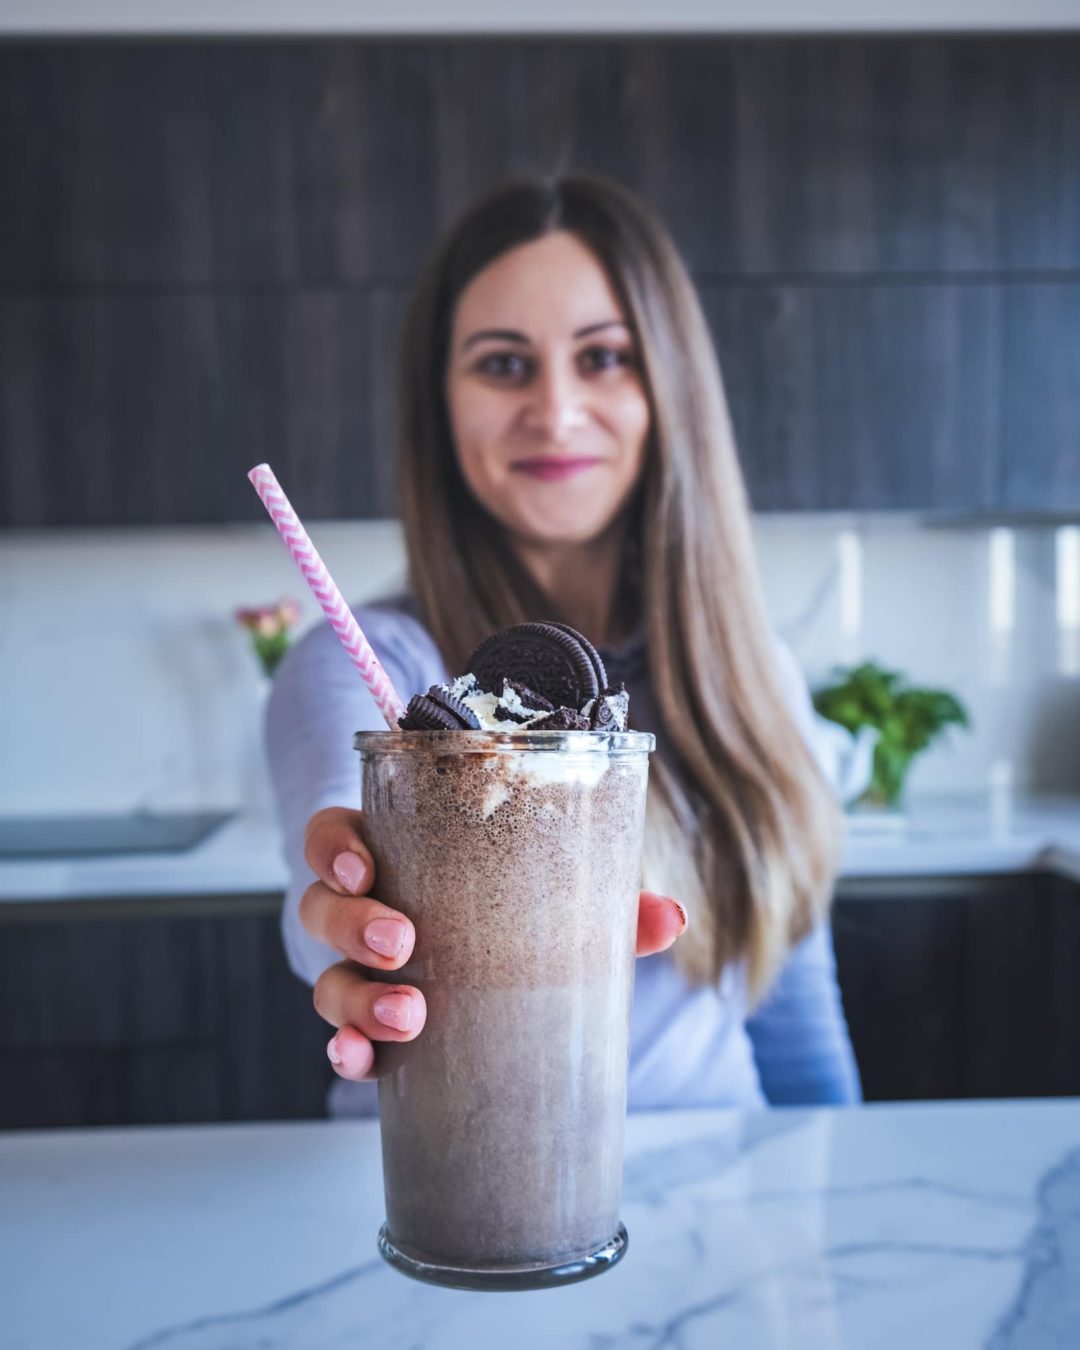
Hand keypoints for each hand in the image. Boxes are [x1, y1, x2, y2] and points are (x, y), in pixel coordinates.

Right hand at [300, 806, 688, 1084]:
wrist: (497, 970)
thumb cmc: (515, 906)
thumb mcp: (551, 892)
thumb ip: (606, 899)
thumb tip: (672, 917)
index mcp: (395, 855)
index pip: (334, 837)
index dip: (333, 849)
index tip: (362, 867)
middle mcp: (365, 910)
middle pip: (323, 908)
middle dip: (355, 926)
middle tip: (405, 943)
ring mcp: (360, 970)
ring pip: (327, 976)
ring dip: (357, 997)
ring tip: (408, 1014)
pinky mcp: (368, 1024)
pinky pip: (341, 1037)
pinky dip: (347, 1052)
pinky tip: (361, 1061)